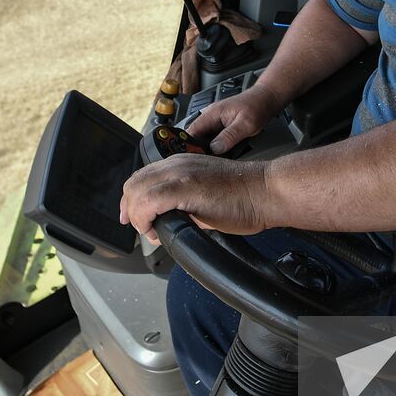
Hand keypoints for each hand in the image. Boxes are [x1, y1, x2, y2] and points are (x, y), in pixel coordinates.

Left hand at [120, 153, 270, 245]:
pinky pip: (150, 201)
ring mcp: (180, 173)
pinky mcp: (186, 185)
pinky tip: (155, 230)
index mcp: (181, 164)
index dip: (132, 200)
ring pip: (137, 191)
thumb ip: (183, 204)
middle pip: (134, 183)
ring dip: (137, 216)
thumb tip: (167, 222)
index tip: (133, 218)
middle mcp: (177, 164)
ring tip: (150, 231)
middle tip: (138, 227)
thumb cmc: (244, 196)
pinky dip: (144, 218)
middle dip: (130, 209)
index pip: (142, 177)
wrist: (265, 191)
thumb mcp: (205, 195)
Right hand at [186, 83, 282, 154]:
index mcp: (212, 114)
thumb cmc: (257, 106)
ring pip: (204, 140)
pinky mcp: (222, 127)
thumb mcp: (245, 124)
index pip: (191, 132)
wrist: (267, 99)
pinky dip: (214, 148)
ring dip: (206, 151)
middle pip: (195, 138)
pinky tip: (220, 156)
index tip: (189, 160)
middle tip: (203, 166)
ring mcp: (216, 122)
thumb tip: (215, 149)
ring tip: (211, 163)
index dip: (187, 146)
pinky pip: (213, 140)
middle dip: (197, 151)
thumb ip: (230, 136)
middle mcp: (211, 118)